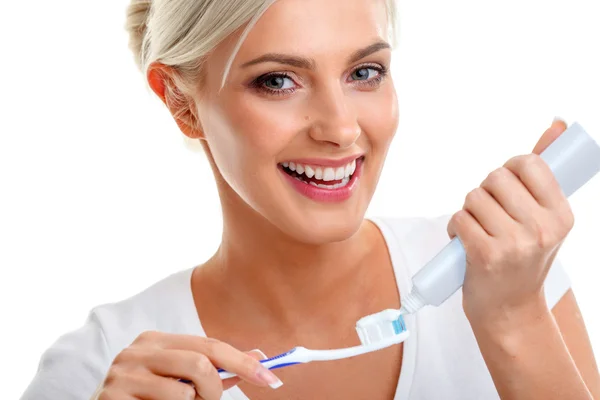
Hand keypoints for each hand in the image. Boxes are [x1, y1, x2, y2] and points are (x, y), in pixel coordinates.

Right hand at [94, 331, 281, 399]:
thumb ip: (215, 368)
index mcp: (155, 340)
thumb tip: (259, 357)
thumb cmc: (147, 399)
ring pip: (183, 393)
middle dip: (215, 389)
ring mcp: (122, 375)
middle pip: (200, 363)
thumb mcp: (180, 379)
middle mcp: (137, 350)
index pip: (210, 346)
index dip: (244, 363)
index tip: (272, 379)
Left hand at [447, 119, 574, 326]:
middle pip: (495, 177)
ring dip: (468, 212)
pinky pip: (458, 218)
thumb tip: (556, 123)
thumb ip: (545, 172)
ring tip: (479, 232)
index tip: (507, 187)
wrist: (509, 311)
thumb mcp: (544, 219)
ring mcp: (514, 243)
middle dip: (485, 193)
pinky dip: (454, 228)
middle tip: (491, 216)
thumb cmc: (522, 260)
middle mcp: (542, 228)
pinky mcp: (485, 255)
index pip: (528, 163)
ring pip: (473, 197)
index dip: (509, 171)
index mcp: (561, 215)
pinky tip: (464, 243)